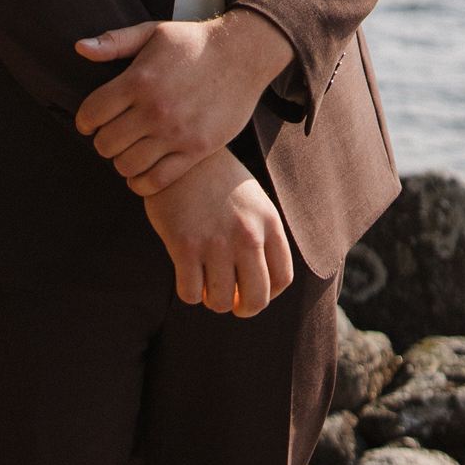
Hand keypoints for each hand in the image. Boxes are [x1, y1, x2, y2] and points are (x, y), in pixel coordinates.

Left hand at [73, 10, 295, 195]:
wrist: (243, 55)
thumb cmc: (193, 42)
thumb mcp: (153, 32)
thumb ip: (114, 42)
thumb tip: (79, 48)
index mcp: (139, 79)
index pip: (92, 113)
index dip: (84, 120)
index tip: (89, 122)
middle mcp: (155, 109)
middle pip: (106, 143)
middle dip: (102, 141)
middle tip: (110, 136)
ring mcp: (176, 133)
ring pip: (127, 165)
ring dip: (120, 161)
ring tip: (127, 151)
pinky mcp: (196, 150)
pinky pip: (157, 180)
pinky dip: (142, 182)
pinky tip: (141, 170)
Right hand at [142, 148, 294, 315]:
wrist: (181, 155)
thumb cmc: (217, 180)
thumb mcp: (253, 201)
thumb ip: (262, 237)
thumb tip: (263, 286)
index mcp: (268, 223)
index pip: (282, 279)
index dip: (268, 294)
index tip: (251, 291)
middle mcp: (247, 235)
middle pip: (256, 299)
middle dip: (243, 309)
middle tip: (230, 302)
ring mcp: (216, 241)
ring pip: (220, 302)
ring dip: (212, 300)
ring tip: (205, 284)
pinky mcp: (184, 245)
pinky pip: (190, 293)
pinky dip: (188, 292)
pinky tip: (186, 276)